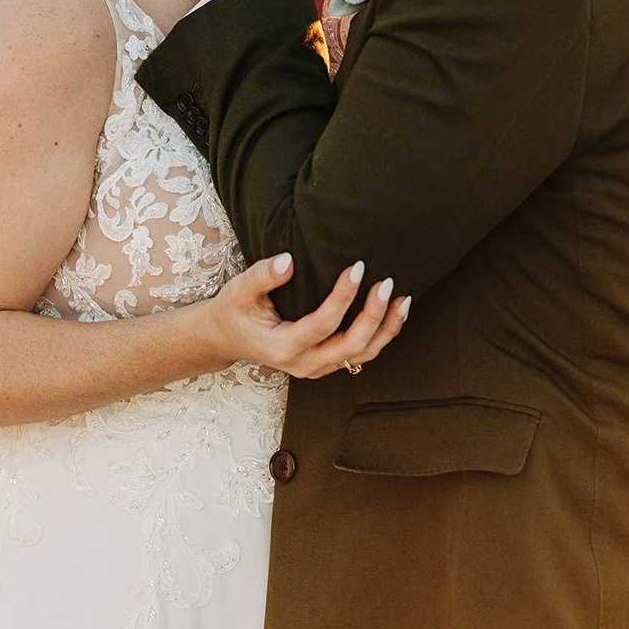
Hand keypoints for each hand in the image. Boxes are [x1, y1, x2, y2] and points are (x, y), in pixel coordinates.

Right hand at [206, 253, 410, 378]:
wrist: (226, 338)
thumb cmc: (234, 311)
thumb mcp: (239, 290)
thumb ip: (262, 275)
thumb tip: (288, 261)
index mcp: (284, 346)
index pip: (323, 324)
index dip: (344, 297)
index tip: (357, 267)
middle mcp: (304, 363)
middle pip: (350, 346)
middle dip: (373, 316)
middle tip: (386, 284)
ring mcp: (316, 367)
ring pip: (361, 356)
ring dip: (385, 329)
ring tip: (402, 300)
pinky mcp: (324, 363)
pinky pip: (359, 355)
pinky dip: (380, 336)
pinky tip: (393, 314)